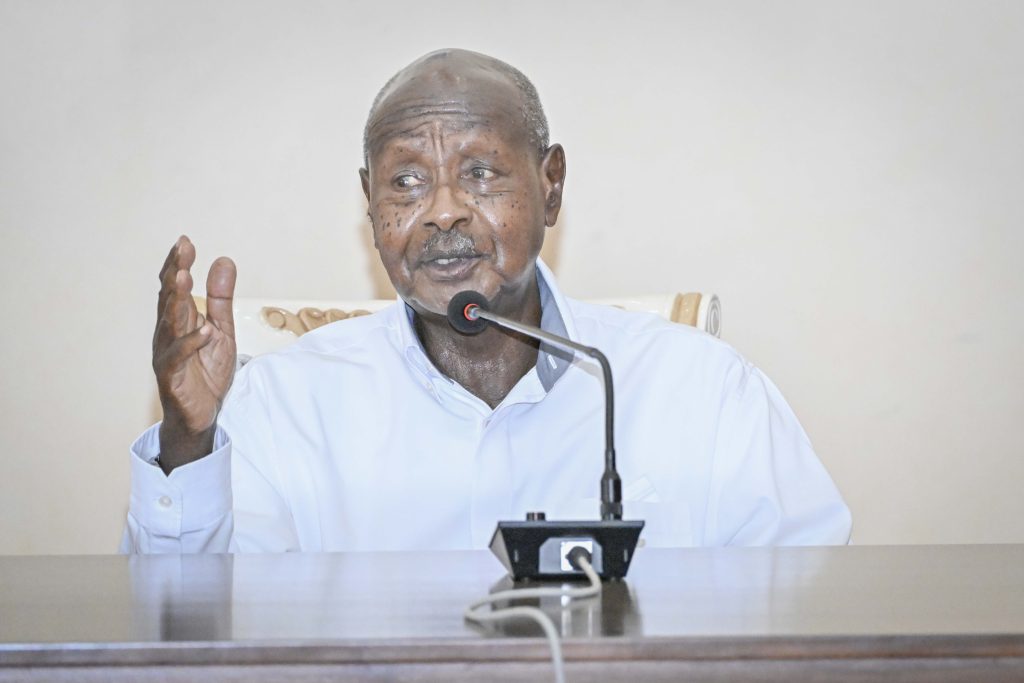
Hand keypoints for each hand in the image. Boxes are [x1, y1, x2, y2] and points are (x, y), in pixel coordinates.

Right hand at [152, 236, 236, 472]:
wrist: (202, 414)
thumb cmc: (205, 371)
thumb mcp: (221, 329)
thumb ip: (221, 298)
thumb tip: (224, 260)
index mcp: (178, 320)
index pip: (175, 287)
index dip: (178, 264)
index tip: (185, 241)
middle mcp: (168, 334)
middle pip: (168, 299)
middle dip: (175, 273)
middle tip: (182, 250)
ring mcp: (168, 354)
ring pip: (169, 324)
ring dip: (177, 300)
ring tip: (186, 277)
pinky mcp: (172, 377)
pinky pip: (178, 358)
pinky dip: (190, 343)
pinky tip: (204, 329)